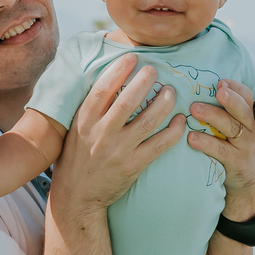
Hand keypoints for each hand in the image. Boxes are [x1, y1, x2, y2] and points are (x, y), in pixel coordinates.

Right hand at [52, 52, 186, 214]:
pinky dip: (172, 132)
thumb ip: (90, 108)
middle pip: (127, 102)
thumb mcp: (75, 129)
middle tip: (155, 69)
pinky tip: (179, 121)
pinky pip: (158, 145)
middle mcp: (100, 134)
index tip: (132, 57)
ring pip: (147, 121)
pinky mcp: (132, 166)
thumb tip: (109, 79)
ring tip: (171, 91)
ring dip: (163, 103)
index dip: (118, 71)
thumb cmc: (76, 158)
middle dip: (143, 82)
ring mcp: (118, 151)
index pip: (102, 90)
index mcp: (84, 121)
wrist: (76, 196)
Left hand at [183, 77, 254, 220]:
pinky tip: (192, 138)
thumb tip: (189, 91)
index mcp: (246, 118)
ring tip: (194, 109)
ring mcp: (245, 147)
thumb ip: (218, 113)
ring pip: (232, 127)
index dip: (236, 87)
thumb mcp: (229, 131)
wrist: (243, 187)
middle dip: (230, 98)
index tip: (221, 80)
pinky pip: (222, 151)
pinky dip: (207, 143)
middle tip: (217, 89)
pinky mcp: (237, 164)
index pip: (247, 96)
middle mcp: (249, 129)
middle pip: (242, 109)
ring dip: (213, 116)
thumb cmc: (229, 151)